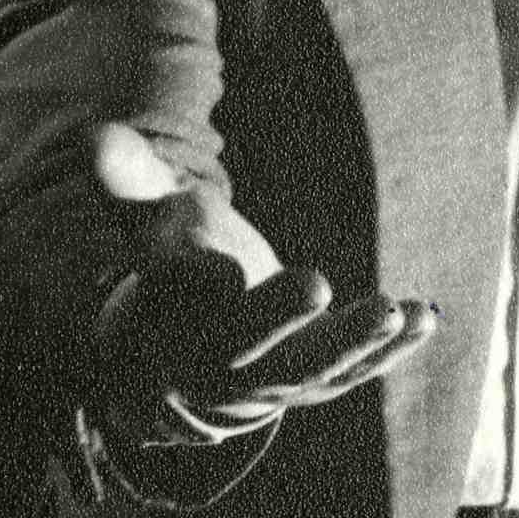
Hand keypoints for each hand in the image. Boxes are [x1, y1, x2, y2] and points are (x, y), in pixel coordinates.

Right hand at [86, 122, 434, 447]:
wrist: (185, 354)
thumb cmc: (175, 262)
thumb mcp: (152, 220)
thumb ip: (131, 181)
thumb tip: (93, 135)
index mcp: (170, 318)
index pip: (182, 298)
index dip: (200, 282)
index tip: (218, 269)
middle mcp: (219, 362)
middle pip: (248, 346)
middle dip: (280, 318)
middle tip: (316, 285)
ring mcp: (273, 381)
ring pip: (313, 370)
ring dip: (357, 344)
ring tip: (395, 311)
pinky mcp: (317, 382)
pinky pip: (355, 372)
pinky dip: (392, 351)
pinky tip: (426, 315)